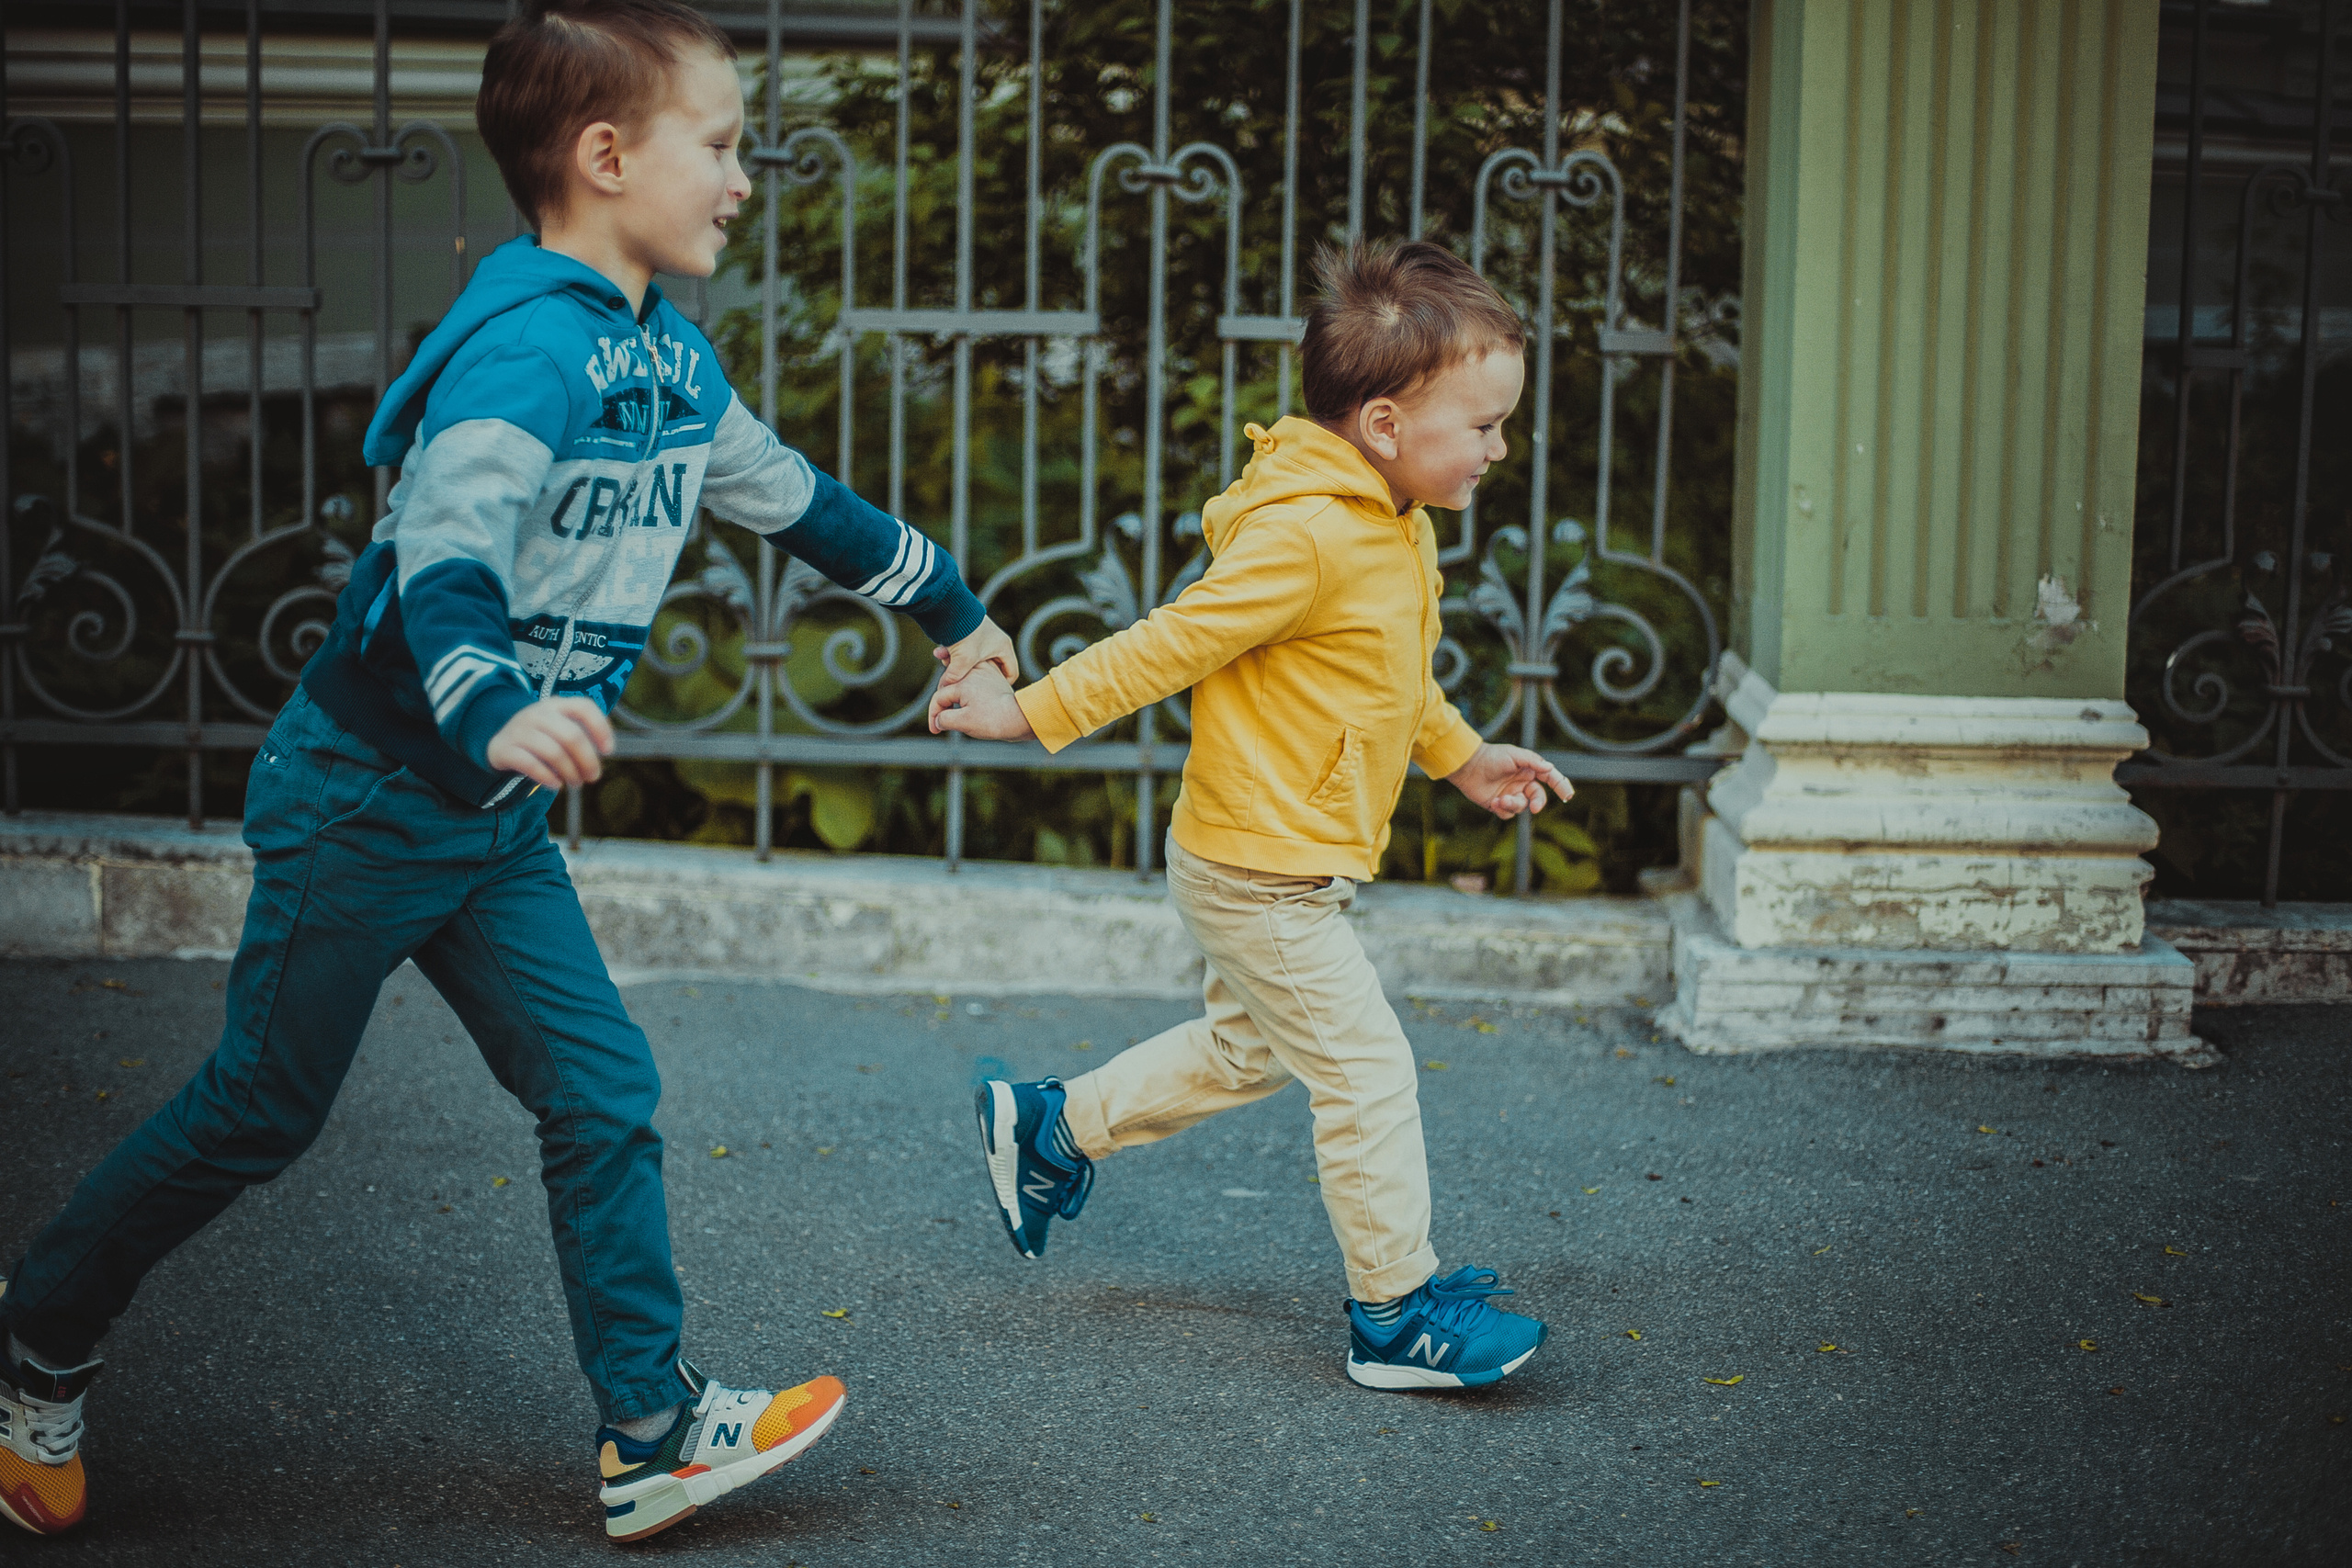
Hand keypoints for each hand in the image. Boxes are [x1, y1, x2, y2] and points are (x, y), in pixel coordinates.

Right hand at [485, 697, 613, 788]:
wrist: (499, 743)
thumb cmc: (540, 738)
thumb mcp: (558, 728)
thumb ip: (579, 736)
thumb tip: (601, 756)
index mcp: (556, 705)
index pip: (584, 707)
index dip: (600, 728)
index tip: (608, 751)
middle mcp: (537, 713)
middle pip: (572, 736)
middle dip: (587, 760)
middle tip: (593, 776)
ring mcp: (519, 729)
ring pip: (554, 752)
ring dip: (570, 772)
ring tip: (575, 782)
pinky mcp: (505, 748)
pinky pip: (531, 765)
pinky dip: (548, 777)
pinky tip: (556, 785)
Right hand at [928, 662, 1035, 740]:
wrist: (1019, 717)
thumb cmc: (993, 721)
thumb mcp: (963, 723)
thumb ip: (944, 719)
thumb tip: (937, 719)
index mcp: (962, 683)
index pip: (939, 698)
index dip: (934, 715)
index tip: (935, 730)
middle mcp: (972, 673)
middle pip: (948, 687)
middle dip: (943, 704)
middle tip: (941, 721)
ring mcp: (984, 672)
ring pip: (961, 680)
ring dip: (954, 693)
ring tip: (951, 708)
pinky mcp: (993, 675)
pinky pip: (975, 677)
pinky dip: (968, 686)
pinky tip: (968, 698)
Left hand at [935, 616, 1017, 685]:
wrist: (950, 607)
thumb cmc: (964, 634)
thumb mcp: (962, 662)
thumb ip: (956, 679)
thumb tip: (945, 688)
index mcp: (1004, 647)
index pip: (1011, 674)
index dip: (1000, 685)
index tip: (986, 691)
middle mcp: (995, 642)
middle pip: (989, 669)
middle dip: (973, 674)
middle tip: (963, 679)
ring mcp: (982, 638)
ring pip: (972, 660)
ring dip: (958, 663)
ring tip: (946, 661)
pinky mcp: (968, 634)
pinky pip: (962, 651)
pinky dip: (952, 653)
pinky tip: (940, 652)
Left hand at [1445, 741, 1572, 819]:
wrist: (1468, 766)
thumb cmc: (1492, 757)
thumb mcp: (1514, 755)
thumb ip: (1533, 762)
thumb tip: (1550, 768)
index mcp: (1529, 771)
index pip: (1550, 779)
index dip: (1561, 786)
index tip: (1568, 795)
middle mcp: (1522, 784)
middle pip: (1538, 798)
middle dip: (1538, 803)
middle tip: (1534, 807)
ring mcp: (1511, 794)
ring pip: (1522, 807)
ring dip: (1513, 805)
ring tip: (1500, 799)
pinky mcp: (1499, 804)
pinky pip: (1507, 813)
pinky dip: (1502, 809)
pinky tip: (1493, 801)